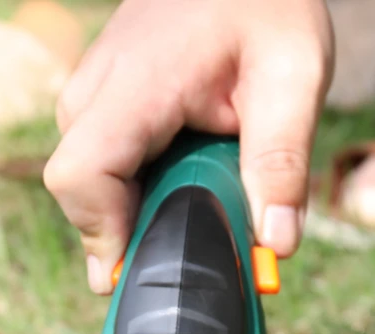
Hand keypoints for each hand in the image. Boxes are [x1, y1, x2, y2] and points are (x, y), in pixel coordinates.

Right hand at [43, 0, 333, 292]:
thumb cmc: (266, 6)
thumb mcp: (294, 76)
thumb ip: (282, 163)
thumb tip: (277, 246)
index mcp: (134, 85)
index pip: (79, 178)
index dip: (104, 236)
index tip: (148, 266)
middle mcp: (94, 92)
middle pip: (80, 196)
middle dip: (133, 232)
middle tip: (202, 232)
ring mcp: (89, 98)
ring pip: (90, 186)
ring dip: (140, 210)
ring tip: (202, 191)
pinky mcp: (98, 106)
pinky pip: (102, 169)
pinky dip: (139, 190)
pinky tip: (186, 177)